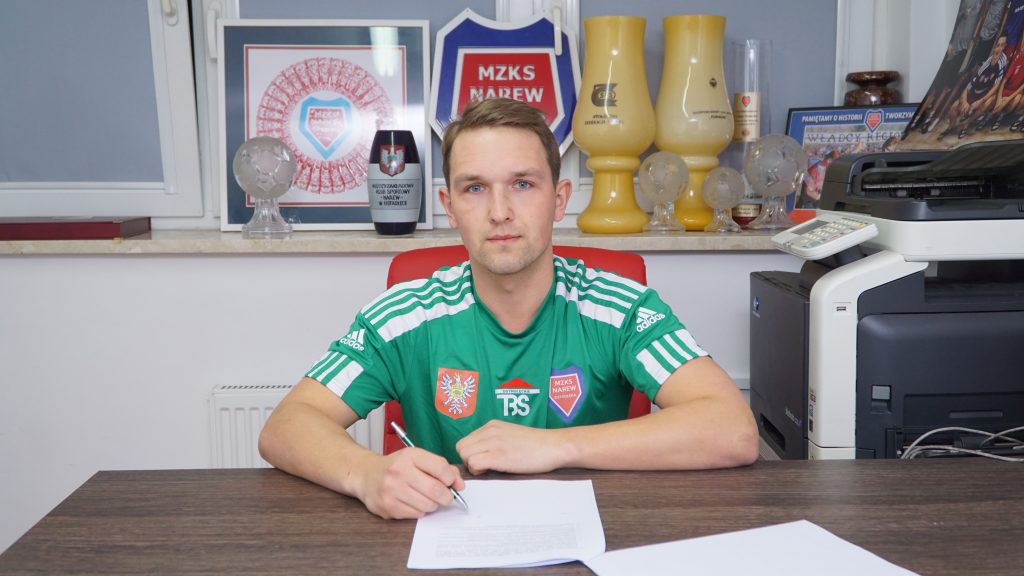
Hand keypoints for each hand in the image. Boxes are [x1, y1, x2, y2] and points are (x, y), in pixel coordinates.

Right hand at [353, 447, 464, 518]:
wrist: (365, 475)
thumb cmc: (397, 467)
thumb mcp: (417, 459)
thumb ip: (442, 468)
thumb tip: (460, 485)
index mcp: (409, 456)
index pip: (441, 468)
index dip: (451, 478)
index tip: (450, 482)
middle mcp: (399, 472)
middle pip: (436, 491)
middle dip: (446, 496)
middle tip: (445, 496)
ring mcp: (391, 491)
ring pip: (428, 506)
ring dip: (432, 504)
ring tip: (425, 498)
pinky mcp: (387, 508)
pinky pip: (416, 515)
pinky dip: (419, 511)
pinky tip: (412, 502)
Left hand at [456, 420, 571, 475]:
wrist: (554, 446)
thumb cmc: (537, 446)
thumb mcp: (511, 436)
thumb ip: (495, 441)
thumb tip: (480, 455)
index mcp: (492, 426)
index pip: (466, 440)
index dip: (471, 454)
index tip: (482, 462)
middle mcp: (489, 430)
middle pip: (461, 447)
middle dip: (468, 460)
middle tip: (484, 468)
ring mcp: (493, 442)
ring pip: (464, 455)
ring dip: (473, 466)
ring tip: (489, 469)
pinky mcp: (498, 455)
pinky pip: (473, 463)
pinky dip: (478, 471)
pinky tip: (493, 471)